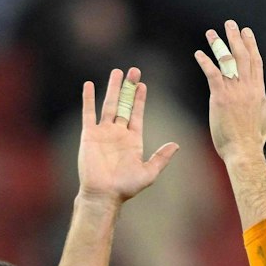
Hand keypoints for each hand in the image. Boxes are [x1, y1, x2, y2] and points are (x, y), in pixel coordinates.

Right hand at [76, 67, 179, 207]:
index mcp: (133, 140)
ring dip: (113, 88)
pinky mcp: (89, 135)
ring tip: (117, 72)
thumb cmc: (126, 187)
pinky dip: (89, 99)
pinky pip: (89, 113)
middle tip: (134, 71)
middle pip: (125, 104)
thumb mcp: (149, 173)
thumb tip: (176, 145)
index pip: (137, 114)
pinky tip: (89, 85)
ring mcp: (103, 132)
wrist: (103, 195)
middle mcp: (118, 133)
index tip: (143, 85)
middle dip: (129, 88)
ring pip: (109, 104)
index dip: (140, 99)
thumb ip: (161, 158)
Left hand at [195, 20, 265, 162]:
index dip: (251, 44)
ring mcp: (234, 91)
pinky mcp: (221, 98)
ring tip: (211, 33)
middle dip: (236, 38)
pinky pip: (212, 74)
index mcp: (259, 90)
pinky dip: (205, 62)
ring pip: (227, 61)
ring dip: (218, 44)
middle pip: (242, 56)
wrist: (244, 151)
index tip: (246, 32)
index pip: (255, 61)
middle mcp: (247, 87)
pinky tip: (198, 53)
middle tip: (230, 24)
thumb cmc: (255, 139)